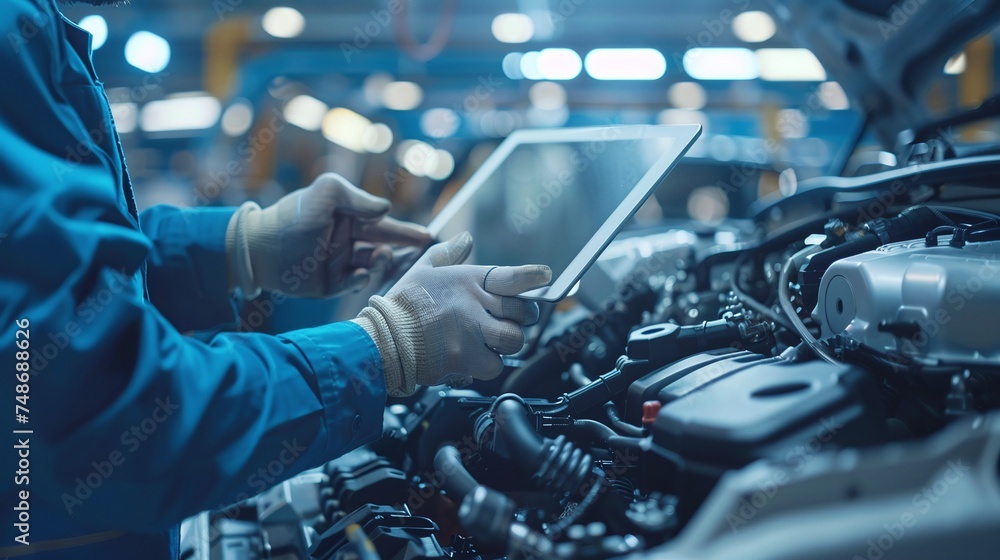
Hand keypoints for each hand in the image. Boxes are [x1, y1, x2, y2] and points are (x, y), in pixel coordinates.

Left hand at [226, 173, 430, 297]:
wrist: (260, 249)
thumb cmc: (292, 217)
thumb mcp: (325, 193)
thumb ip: (356, 197)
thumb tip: (386, 208)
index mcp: (351, 218)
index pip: (386, 224)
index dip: (408, 230)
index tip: (429, 236)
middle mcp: (350, 241)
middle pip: (386, 245)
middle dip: (405, 249)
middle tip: (424, 252)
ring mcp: (341, 263)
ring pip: (374, 266)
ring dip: (381, 261)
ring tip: (380, 254)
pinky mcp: (331, 285)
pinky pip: (354, 284)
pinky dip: (360, 280)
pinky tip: (359, 274)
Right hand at [352, 232, 551, 396]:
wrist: (381, 341)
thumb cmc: (400, 307)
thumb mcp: (422, 270)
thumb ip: (447, 254)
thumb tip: (465, 238)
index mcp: (468, 281)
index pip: (511, 276)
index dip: (532, 277)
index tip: (545, 276)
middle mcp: (475, 305)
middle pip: (523, 313)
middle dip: (522, 318)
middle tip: (510, 320)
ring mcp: (474, 333)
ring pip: (514, 341)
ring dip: (506, 343)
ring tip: (490, 341)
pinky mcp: (468, 359)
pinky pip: (495, 365)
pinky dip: (488, 364)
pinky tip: (474, 358)